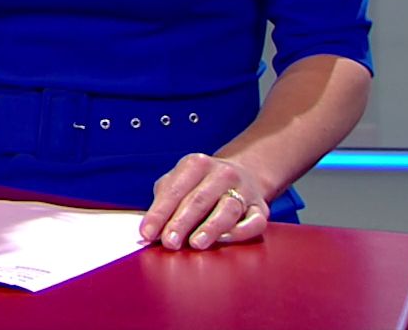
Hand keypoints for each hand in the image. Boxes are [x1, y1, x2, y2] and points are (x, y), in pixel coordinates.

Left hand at [141, 153, 270, 250]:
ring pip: (228, 209)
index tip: (146, 233)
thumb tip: (149, 230)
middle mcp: (222, 174)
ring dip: (210, 227)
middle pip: (199, 200)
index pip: (174, 190)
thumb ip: (163, 203)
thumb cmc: (199, 185)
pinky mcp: (261, 208)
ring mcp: (244, 190)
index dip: (159, 213)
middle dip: (181, 222)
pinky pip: (254, 222)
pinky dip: (240, 231)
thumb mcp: (178, 182)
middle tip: (169, 242)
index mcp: (196, 164)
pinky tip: (225, 239)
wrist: (242, 174)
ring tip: (196, 243)